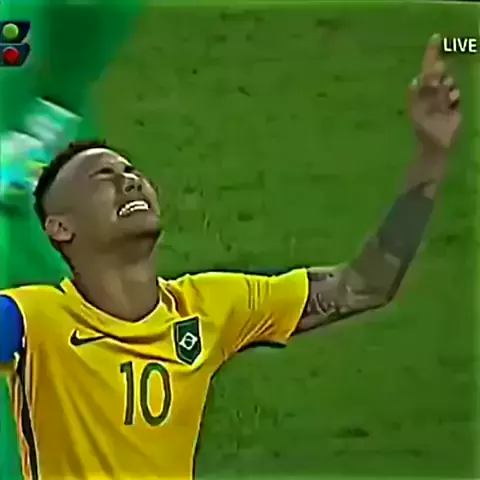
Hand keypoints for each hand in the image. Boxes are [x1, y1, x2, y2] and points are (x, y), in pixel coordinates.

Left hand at [409, 34, 460, 150]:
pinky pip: (457, 93)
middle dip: (442, 78)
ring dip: (449, 90)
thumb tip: (434, 67)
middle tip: (440, 90)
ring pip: (451, 82)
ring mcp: (442, 97)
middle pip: (441, 72)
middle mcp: (430, 90)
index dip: (431, 52)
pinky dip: (455, 99)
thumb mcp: (422, 104)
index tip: (436, 37)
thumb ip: (427, 86)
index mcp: (419, 89)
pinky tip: (450, 108)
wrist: (435, 143)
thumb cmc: (424, 125)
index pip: (426, 67)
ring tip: (444, 104)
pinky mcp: (452, 104)